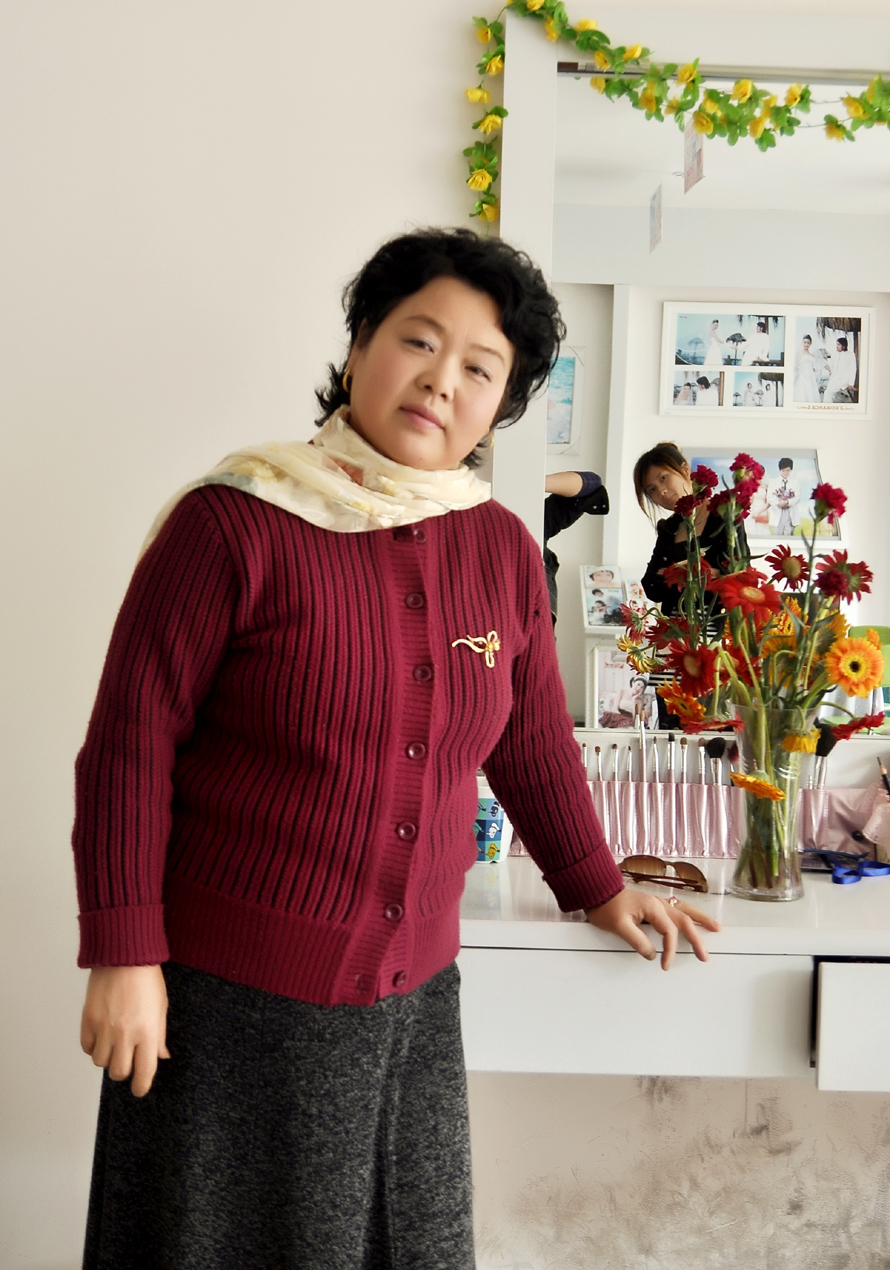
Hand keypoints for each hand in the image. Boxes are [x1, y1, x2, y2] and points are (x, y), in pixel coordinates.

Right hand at [80, 965, 169, 1096]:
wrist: (123, 956)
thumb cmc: (146, 977)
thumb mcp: (161, 1008)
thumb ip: (160, 1036)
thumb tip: (160, 1057)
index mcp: (148, 1031)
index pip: (144, 1072)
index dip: (141, 1086)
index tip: (139, 1089)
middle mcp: (126, 1034)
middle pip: (119, 1072)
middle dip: (123, 1072)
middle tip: (126, 1062)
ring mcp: (105, 1028)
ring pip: (101, 1062)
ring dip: (107, 1058)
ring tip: (114, 1043)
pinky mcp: (89, 1020)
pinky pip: (87, 1047)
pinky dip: (93, 1047)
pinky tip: (101, 1036)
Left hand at [585, 889, 719, 969]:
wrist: (596, 891)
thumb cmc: (605, 906)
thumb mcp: (618, 926)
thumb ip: (637, 941)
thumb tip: (652, 954)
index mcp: (652, 907)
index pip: (669, 931)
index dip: (670, 950)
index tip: (665, 964)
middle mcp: (658, 903)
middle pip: (684, 919)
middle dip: (697, 938)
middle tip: (705, 956)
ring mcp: (657, 902)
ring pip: (684, 910)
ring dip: (700, 920)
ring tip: (716, 928)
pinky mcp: (653, 904)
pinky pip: (676, 908)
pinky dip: (688, 914)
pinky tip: (694, 918)